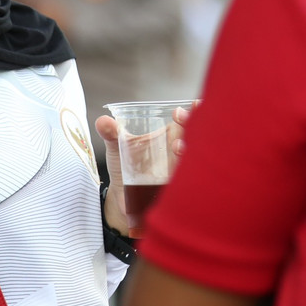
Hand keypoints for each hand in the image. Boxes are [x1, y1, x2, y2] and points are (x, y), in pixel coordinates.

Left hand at [96, 103, 191, 234]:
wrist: (121, 197)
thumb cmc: (124, 165)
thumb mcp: (116, 145)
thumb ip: (110, 132)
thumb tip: (103, 122)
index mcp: (172, 134)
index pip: (191, 118)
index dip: (195, 110)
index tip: (184, 107)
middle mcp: (183, 152)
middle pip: (203, 136)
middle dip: (198, 125)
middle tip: (181, 119)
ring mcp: (183, 171)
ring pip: (200, 160)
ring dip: (190, 150)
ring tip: (177, 145)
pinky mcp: (181, 191)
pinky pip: (194, 185)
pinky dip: (190, 178)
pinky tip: (180, 174)